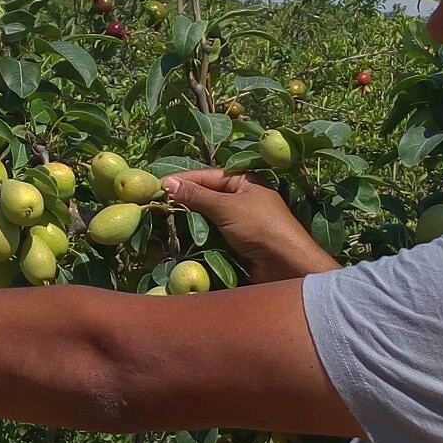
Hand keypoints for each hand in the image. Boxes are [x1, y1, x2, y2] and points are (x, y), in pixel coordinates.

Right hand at [162, 169, 339, 282]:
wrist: (286, 265)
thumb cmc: (260, 228)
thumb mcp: (226, 207)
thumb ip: (197, 195)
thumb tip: (168, 182)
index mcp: (243, 181)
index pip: (206, 176)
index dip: (182, 181)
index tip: (156, 187)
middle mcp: (241, 198)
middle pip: (205, 196)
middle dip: (183, 200)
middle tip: (156, 205)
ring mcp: (239, 220)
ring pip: (207, 216)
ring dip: (189, 220)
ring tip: (163, 220)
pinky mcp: (237, 241)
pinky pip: (212, 233)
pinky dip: (197, 235)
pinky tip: (181, 236)